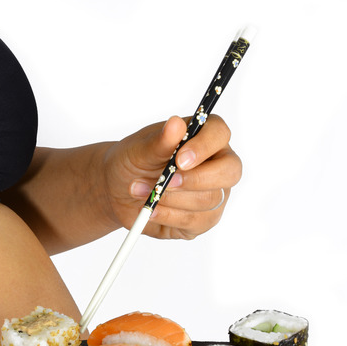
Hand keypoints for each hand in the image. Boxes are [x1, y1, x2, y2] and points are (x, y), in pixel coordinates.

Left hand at [100, 115, 241, 239]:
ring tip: (140, 191)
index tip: (180, 159)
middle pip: (229, 172)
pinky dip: (169, 216)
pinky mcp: (203, 219)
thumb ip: (159, 141)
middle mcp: (216, 164)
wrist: (116, 190)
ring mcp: (214, 193)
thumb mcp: (138, 150)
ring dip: (171, 198)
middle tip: (166, 183)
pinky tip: (150, 210)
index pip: (219, 134)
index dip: (204, 147)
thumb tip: (175, 124)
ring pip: (210, 200)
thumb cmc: (132, 162)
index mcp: (204, 137)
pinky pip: (195, 221)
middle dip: (196, 180)